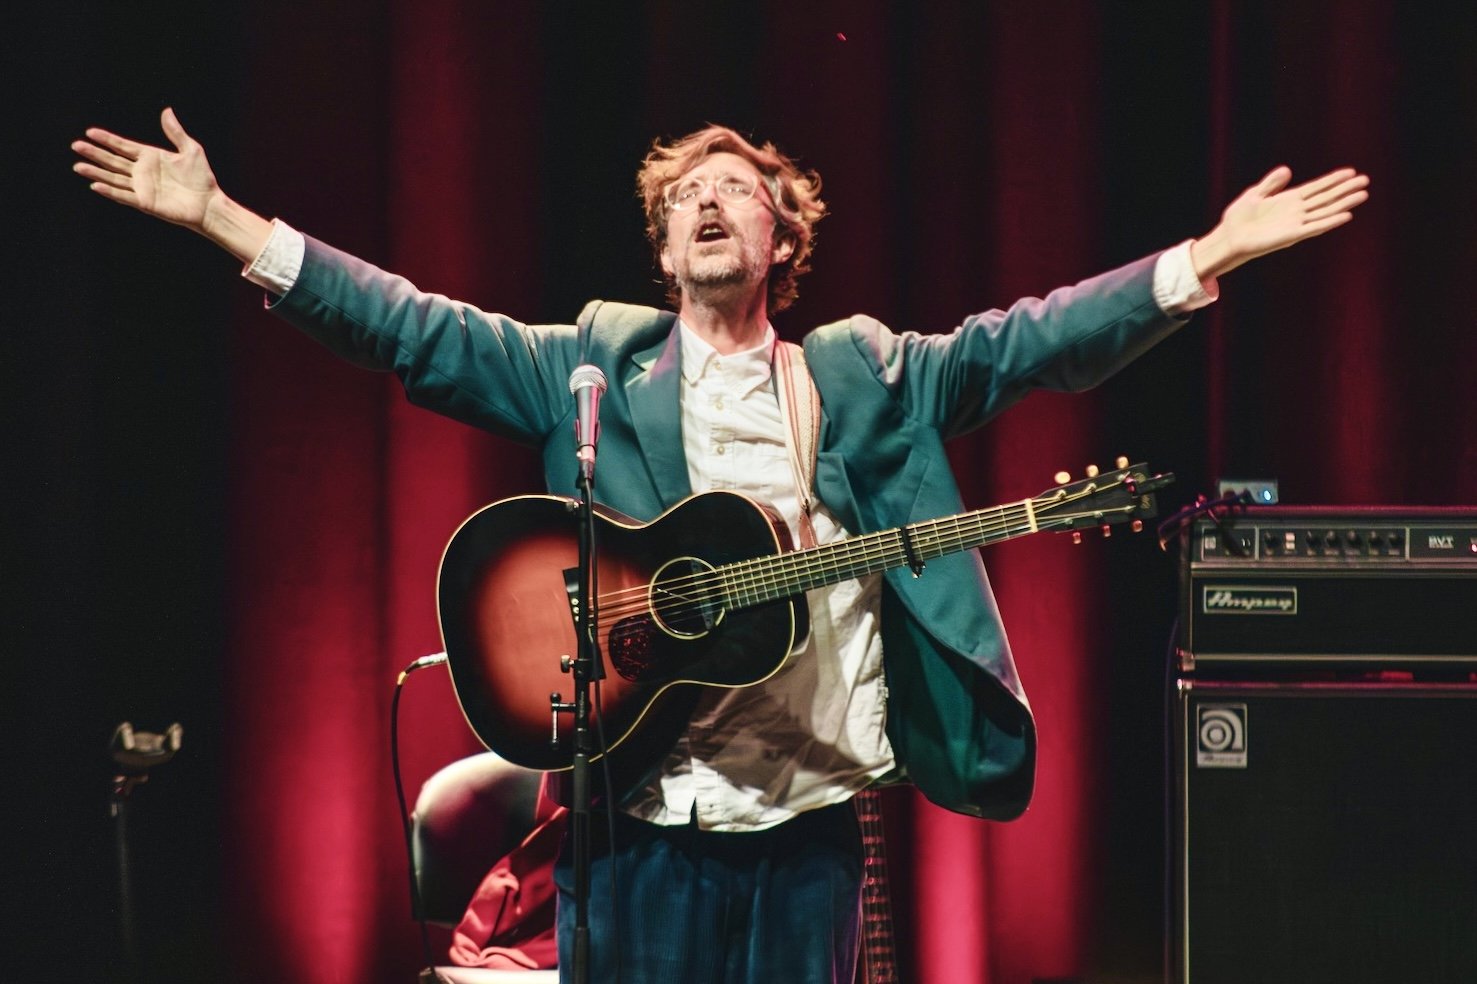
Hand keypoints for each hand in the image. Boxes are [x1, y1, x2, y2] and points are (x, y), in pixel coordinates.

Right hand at [72, 108, 222, 230]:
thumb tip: (166, 110)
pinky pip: (123, 196)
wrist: (209, 203)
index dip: (107, 139)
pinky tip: (96, 185)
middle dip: (94, 153)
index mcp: (150, 157)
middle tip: (76, 145)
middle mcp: (142, 172)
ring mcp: (142, 188)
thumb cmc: (202, 178)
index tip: (90, 131)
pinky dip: (109, 191)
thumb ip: (175, 132)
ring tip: (78, 166)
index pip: (122, 146)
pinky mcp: (145, 203)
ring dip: (96, 172)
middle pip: (112, 160)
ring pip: (113, 178)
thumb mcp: (191, 150)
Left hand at [1192, 166, 1369, 279]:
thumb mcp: (1254, 194)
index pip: (1316, 187)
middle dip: (1345, 189)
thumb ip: (1271, 183)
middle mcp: (1296, 211)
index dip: (1333, 180)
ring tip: (1363, 195)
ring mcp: (1296, 223)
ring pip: (1326, 211)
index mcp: (1288, 200)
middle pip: (1326, 198)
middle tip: (1366, 181)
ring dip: (1344, 203)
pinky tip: (1346, 215)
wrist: (1228, 238)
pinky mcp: (1292, 235)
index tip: (1351, 172)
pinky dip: (1330, 221)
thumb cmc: (1237, 219)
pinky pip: (1315, 227)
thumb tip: (1287, 169)